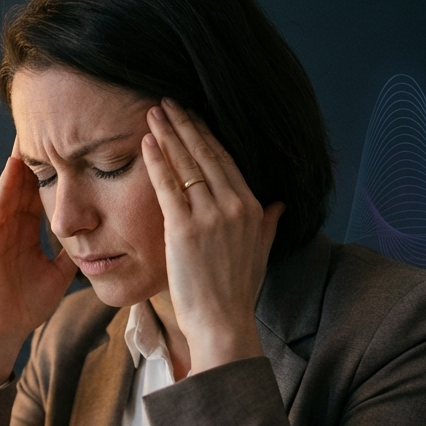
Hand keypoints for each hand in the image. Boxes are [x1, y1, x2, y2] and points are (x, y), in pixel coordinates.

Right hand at [0, 139, 76, 395]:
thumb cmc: (27, 305)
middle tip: (48, 123)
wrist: (4, 331)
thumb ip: (71, 252)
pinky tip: (15, 167)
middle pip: (26, 182)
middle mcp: (11, 225)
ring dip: (19, 162)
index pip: (43, 191)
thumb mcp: (59, 273)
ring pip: (10, 187)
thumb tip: (96, 236)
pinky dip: (5, 186)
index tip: (69, 145)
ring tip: (30, 133)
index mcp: (28, 232)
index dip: (55, 168)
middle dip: (37, 155)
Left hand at [142, 99, 284, 375]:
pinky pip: (167, 187)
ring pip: (185, 165)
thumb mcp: (260, 252)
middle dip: (184, 125)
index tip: (191, 117)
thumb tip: (279, 205)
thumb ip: (267, 224)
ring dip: (168, 135)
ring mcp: (209, 216)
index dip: (205, 136)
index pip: (225, 161)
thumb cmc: (237, 292)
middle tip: (166, 102)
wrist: (223, 322)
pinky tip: (146, 143)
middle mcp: (233, 206)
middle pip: (204, 155)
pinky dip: (157, 162)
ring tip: (153, 113)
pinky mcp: (184, 230)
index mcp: (251, 207)